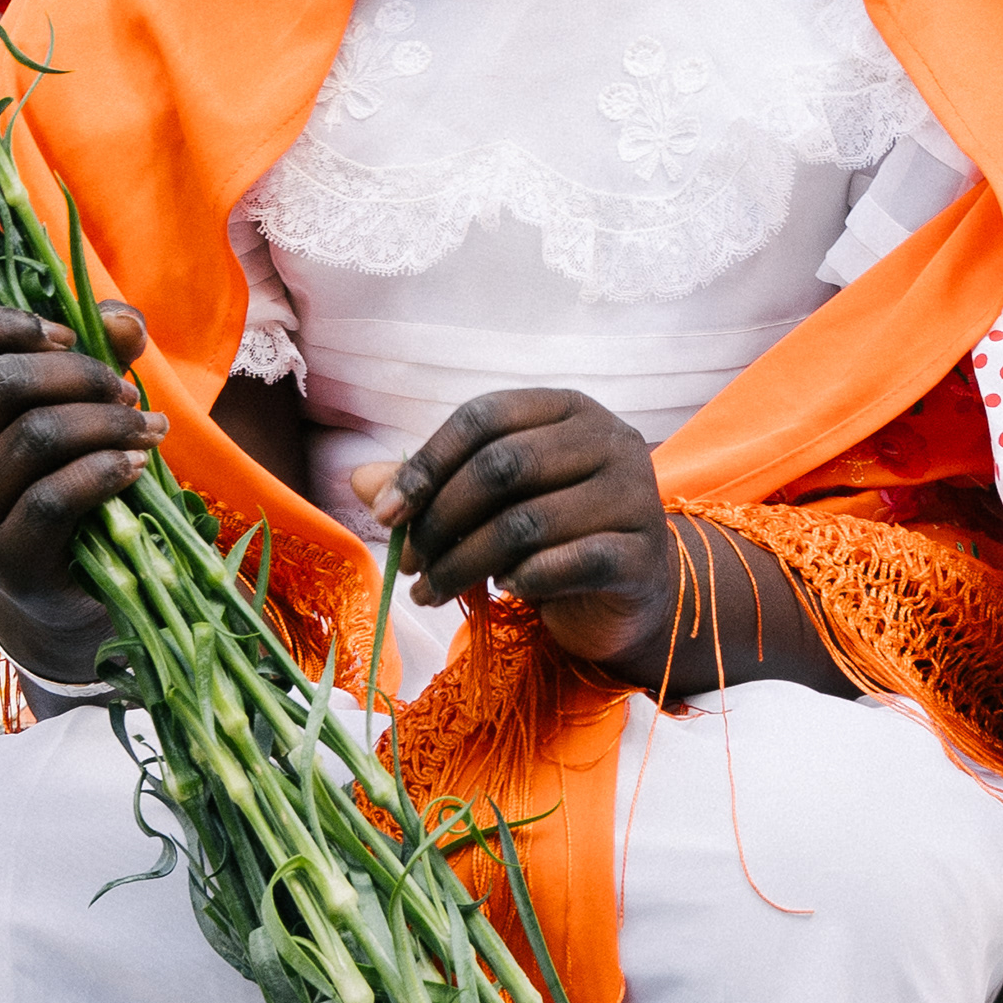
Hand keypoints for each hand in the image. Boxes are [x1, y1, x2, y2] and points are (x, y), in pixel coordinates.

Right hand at [0, 301, 159, 673]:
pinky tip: (136, 466)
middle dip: (81, 375)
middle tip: (128, 392)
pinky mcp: (4, 557)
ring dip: (106, 423)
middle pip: (1, 383)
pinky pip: (52, 497)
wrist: (66, 585)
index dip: (0, 323)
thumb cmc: (65, 476)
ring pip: (35, 437)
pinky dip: (104, 471)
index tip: (66, 334)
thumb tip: (123, 320)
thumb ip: (97, 351)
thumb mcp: (76, 406)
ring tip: (148, 429)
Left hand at [367, 388, 694, 692]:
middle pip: (503, 467)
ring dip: (465, 563)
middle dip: (441, 519)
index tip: (386, 514)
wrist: (633, 593)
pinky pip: (570, 563)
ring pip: (529, 522)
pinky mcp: (643, 554)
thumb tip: (359, 481)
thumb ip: (433, 486)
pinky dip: (524, 580)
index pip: (484, 417)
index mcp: (567, 409)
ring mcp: (634, 495)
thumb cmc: (556, 535)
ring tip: (432, 591)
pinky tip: (502, 591)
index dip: (427, 463)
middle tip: (410, 564)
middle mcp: (608, 440)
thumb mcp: (493, 503)